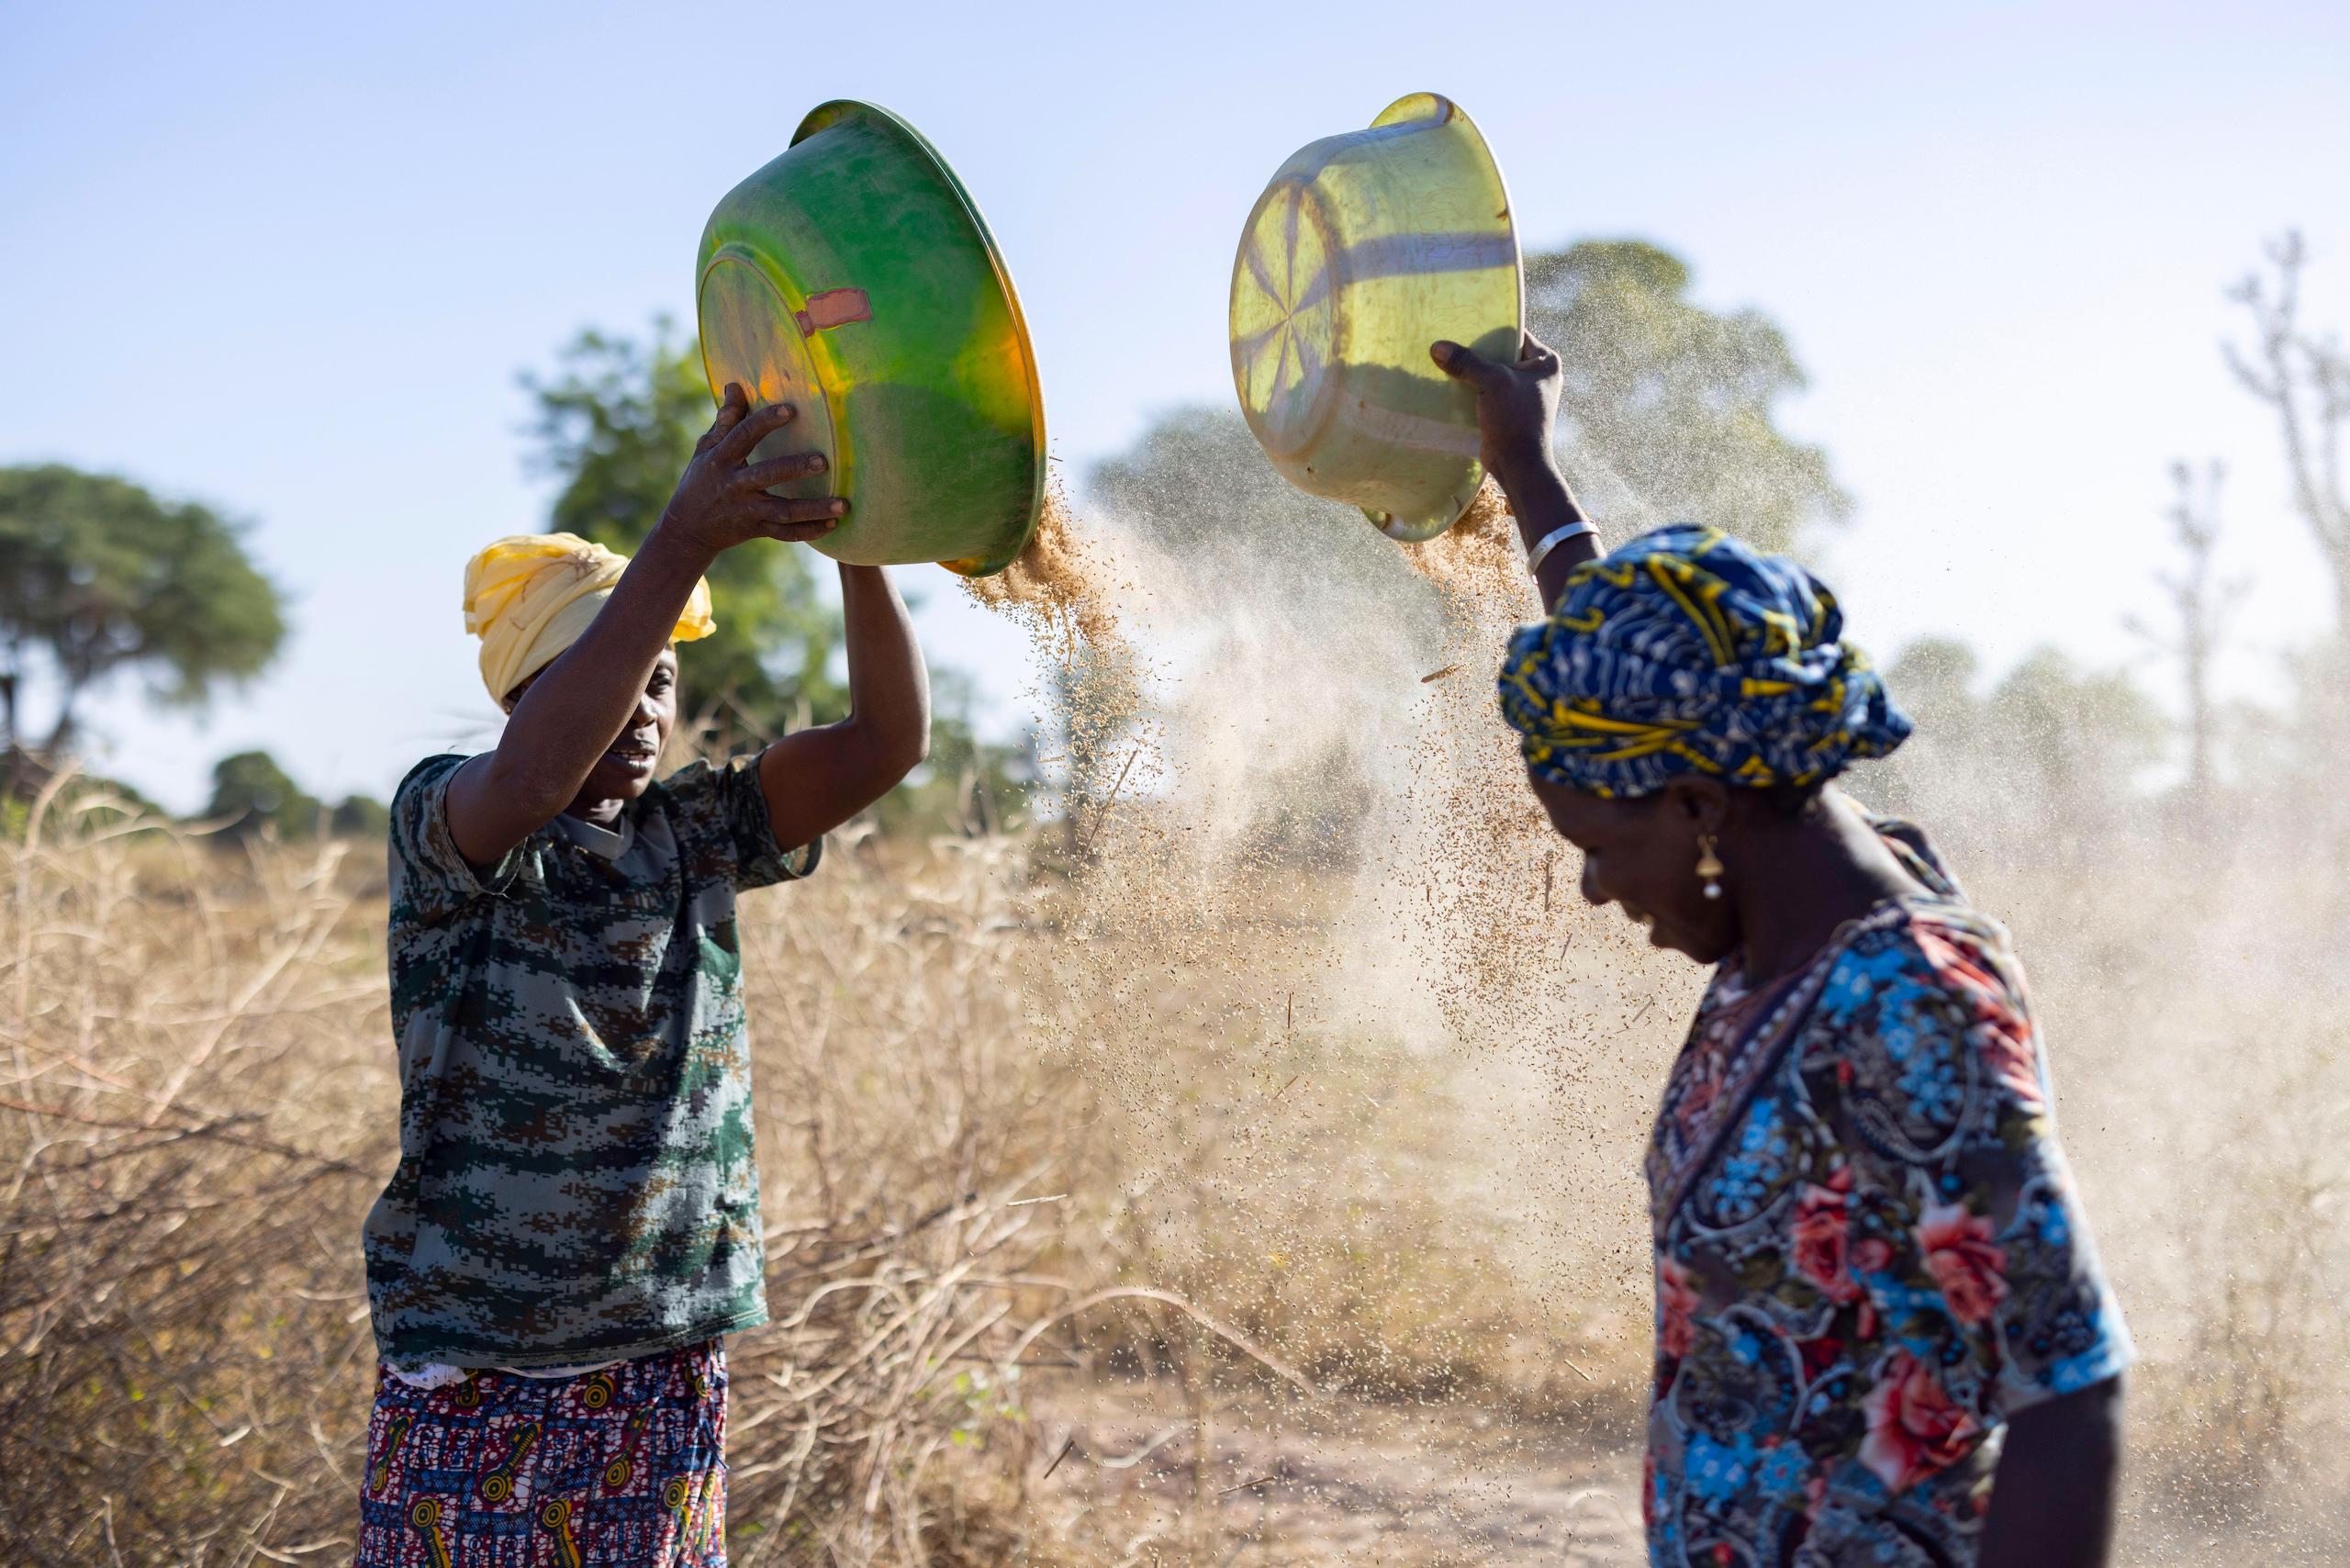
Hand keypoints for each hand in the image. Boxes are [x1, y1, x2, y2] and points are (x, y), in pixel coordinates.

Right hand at [657, 382, 847, 557]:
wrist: (688, 528)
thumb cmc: (702, 478)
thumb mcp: (706, 448)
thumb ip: (725, 420)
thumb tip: (735, 385)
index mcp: (722, 459)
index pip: (744, 435)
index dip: (765, 421)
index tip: (790, 409)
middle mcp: (734, 485)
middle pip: (766, 475)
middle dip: (795, 469)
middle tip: (824, 461)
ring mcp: (746, 510)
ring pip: (783, 511)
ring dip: (814, 509)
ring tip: (843, 505)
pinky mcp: (756, 530)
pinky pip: (785, 533)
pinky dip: (809, 531)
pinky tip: (833, 525)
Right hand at [1431, 331, 1563, 487]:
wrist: (1518, 465)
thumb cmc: (1515, 419)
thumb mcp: (1493, 382)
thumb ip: (1467, 362)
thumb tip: (1437, 346)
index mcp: (1545, 362)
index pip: (1516, 333)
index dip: (1492, 326)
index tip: (1466, 320)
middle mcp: (1537, 375)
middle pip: (1502, 353)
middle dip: (1477, 349)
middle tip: (1451, 338)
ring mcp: (1522, 394)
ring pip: (1492, 373)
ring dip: (1472, 370)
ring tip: (1446, 358)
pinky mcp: (1508, 410)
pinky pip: (1487, 391)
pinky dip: (1471, 387)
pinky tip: (1449, 381)